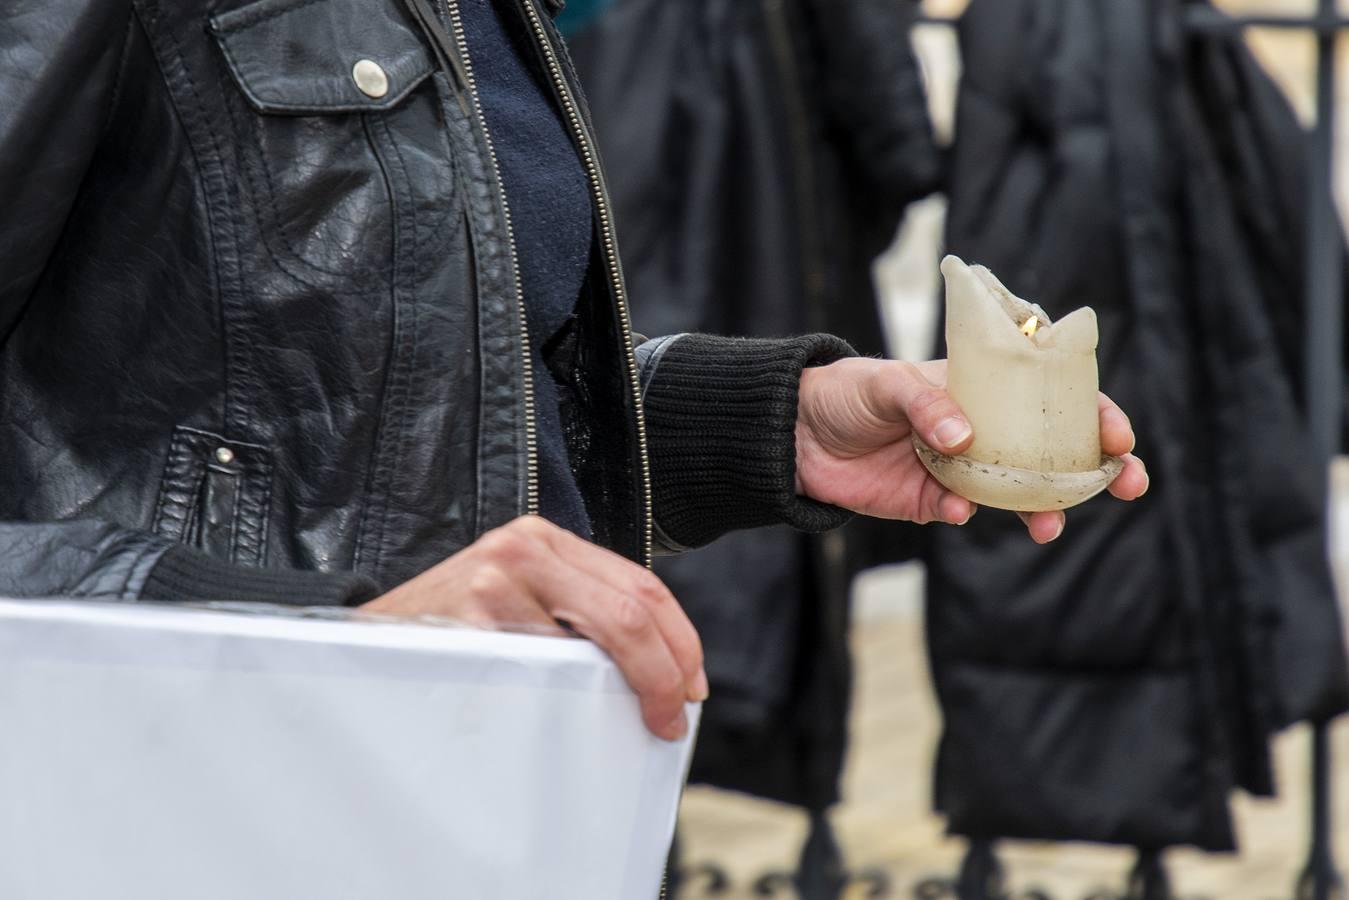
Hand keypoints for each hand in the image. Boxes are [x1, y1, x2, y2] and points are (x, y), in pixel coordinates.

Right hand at [362, 516, 706, 739]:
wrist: (366, 639)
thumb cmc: (451, 629)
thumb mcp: (516, 596)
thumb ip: (574, 607)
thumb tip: (656, 661)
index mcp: (544, 539)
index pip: (641, 584)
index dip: (681, 640)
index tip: (691, 686)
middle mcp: (524, 548)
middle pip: (632, 610)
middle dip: (668, 671)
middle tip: (674, 716)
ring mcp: (496, 581)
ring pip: (599, 640)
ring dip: (633, 688)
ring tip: (643, 720)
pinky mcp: (472, 621)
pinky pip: (545, 671)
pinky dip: (572, 702)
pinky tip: (575, 719)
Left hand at [795, 358, 1148, 542]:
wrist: (795, 434)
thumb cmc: (846, 392)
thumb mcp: (885, 384)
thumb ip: (926, 404)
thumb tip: (965, 438)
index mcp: (983, 390)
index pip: (1052, 398)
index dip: (1094, 415)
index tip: (1118, 437)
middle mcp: (983, 429)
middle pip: (1054, 452)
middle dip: (1098, 471)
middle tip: (1131, 485)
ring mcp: (962, 469)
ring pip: (1020, 493)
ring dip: (1044, 509)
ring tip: (1051, 525)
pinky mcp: (932, 502)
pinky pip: (963, 512)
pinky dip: (965, 513)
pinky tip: (953, 508)